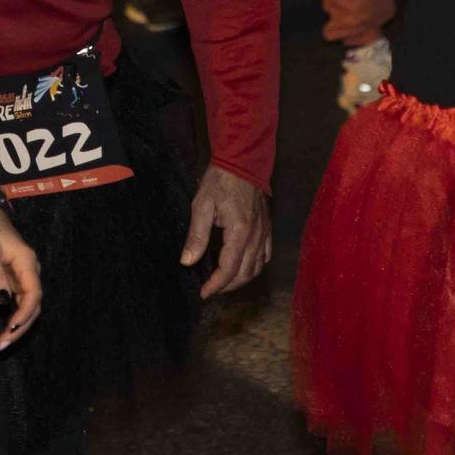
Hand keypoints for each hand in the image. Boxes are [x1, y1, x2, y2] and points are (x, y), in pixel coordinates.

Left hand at [0, 202, 42, 349]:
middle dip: (21, 325)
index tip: (10, 329)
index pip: (34, 294)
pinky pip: (19, 298)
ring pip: (28, 303)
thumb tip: (4, 302)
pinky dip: (14, 313)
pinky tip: (5, 325)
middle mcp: (30, 269)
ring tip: (4, 340)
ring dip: (19, 322)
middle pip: (34, 303)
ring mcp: (23, 273)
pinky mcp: (14, 275)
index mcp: (27, 262)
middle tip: (4, 344)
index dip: (24, 314)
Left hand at [181, 164, 270, 298]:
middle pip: (245, 273)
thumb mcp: (202, 205)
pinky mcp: (267, 227)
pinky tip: (244, 266)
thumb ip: (196, 235)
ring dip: (241, 279)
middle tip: (210, 289)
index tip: (202, 293)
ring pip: (258, 267)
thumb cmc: (220, 181)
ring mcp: (264, 232)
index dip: (216, 285)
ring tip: (224, 281)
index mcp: (240, 233)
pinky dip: (255, 266)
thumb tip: (187, 262)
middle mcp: (256, 236)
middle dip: (227, 286)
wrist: (242, 161)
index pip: (229, 269)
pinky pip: (266, 254)